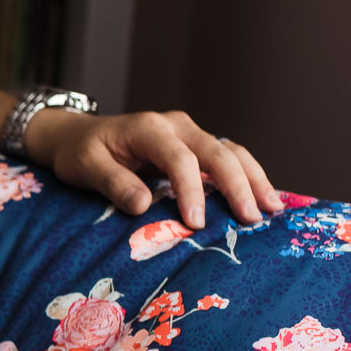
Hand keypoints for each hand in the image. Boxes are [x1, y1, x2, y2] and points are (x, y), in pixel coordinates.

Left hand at [26, 108, 283, 229]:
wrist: (78, 136)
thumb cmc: (81, 152)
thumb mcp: (86, 167)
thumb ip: (114, 183)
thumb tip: (144, 206)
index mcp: (149, 128)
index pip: (180, 159)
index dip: (192, 191)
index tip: (197, 223)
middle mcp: (176, 126)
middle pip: (217, 152)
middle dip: (238, 185)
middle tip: (253, 219)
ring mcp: (189, 134)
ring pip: (231, 152)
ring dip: (254, 179)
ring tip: (272, 210)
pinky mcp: (195, 146)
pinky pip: (227, 158)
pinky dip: (247, 177)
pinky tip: (262, 199)